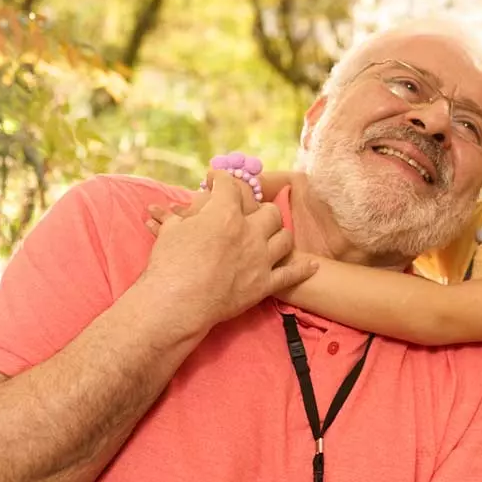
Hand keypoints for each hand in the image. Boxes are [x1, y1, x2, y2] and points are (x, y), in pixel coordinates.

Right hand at [139, 172, 316, 334]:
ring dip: (280, 234)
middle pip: (270, 212)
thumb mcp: (170, 232)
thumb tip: (175, 212)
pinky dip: (303, 269)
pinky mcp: (265, 284)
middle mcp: (250, 232)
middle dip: (261, 209)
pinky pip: (292, 273)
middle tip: (251, 212)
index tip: (217, 180)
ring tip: (273, 235)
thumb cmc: (169, 265)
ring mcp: (261, 258)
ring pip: (285, 238)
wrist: (178, 302)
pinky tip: (311, 264)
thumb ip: (180, 218)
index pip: (230, 187)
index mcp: (225, 214)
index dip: (222, 179)